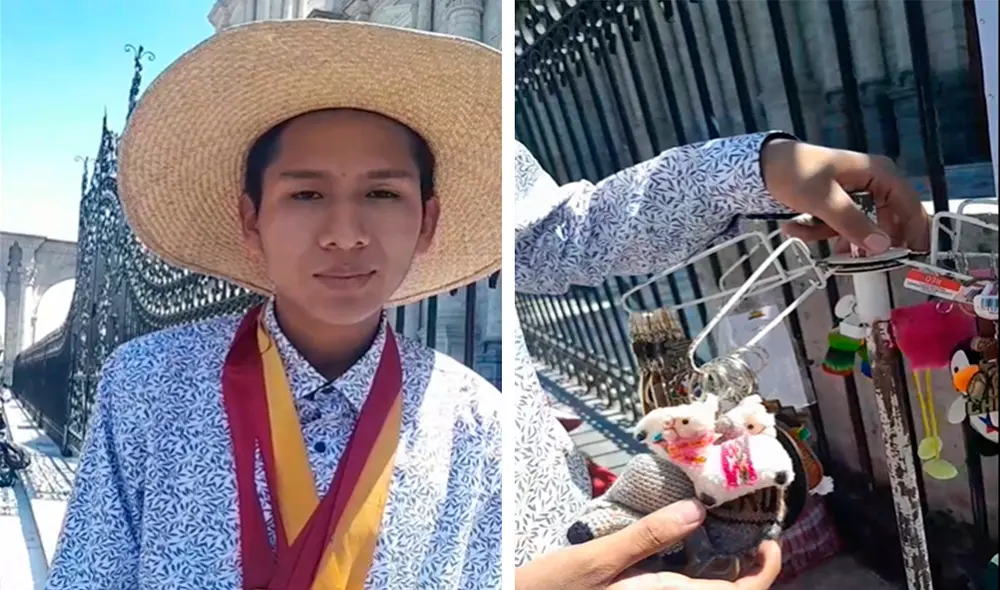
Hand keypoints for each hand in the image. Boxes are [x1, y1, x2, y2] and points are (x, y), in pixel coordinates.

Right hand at [514, 500, 781, 589]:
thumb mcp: (596, 560)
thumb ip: (648, 538)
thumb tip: (696, 511)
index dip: (766, 572)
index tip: (771, 541)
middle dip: (743, 568)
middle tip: (741, 526)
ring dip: (718, 572)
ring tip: (715, 530)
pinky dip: (692, 576)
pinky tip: (679, 548)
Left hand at [761, 138, 929, 253]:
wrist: (762, 166)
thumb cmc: (795, 173)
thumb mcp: (823, 200)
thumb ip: (852, 223)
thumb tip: (882, 246)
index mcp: (880, 174)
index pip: (910, 205)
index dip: (916, 232)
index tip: (914, 257)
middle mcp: (873, 184)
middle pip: (884, 222)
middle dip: (860, 241)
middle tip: (844, 256)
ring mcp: (855, 196)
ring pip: (856, 228)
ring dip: (829, 235)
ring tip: (801, 230)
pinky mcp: (837, 206)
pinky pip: (837, 226)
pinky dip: (816, 230)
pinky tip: (793, 226)